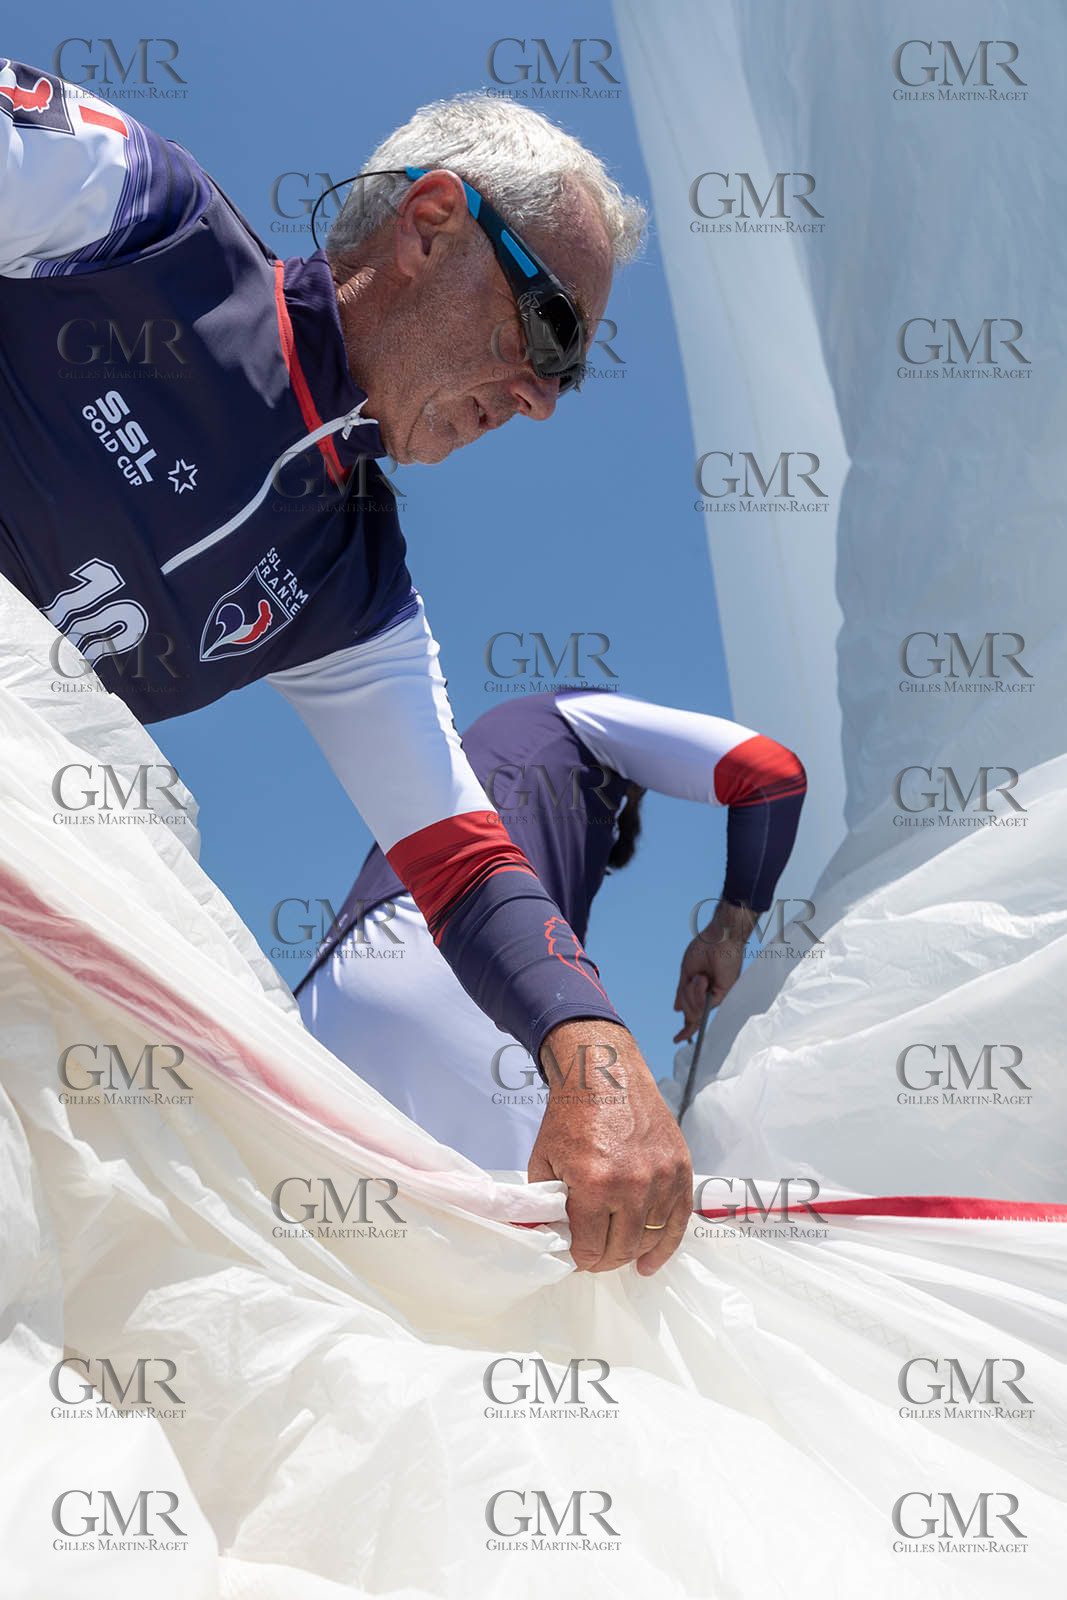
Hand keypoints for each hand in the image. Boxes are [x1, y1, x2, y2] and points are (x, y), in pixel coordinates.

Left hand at [528, 1019, 692, 1275]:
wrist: (605, 1075)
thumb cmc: (571, 1116)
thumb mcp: (543, 1160)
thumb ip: (546, 1204)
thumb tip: (554, 1241)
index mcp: (594, 1184)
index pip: (590, 1249)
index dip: (580, 1261)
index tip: (576, 1260)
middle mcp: (632, 1186)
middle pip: (621, 1250)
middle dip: (604, 1261)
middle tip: (594, 1258)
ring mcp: (661, 1178)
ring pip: (650, 1239)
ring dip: (632, 1253)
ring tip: (619, 1256)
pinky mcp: (680, 1168)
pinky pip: (679, 1221)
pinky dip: (666, 1246)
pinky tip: (651, 1261)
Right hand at [672, 899, 755, 1042]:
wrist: (718, 938)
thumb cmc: (703, 949)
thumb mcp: (686, 973)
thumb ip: (683, 993)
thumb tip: (677, 1010)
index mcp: (701, 992)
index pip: (693, 1015)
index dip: (685, 1029)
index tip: (676, 1040)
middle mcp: (709, 998)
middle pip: (690, 1014)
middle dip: (687, 1000)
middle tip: (698, 979)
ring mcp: (716, 997)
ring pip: (695, 1010)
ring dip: (692, 992)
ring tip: (702, 975)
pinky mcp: (723, 995)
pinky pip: (704, 1004)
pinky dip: (698, 991)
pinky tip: (702, 980)